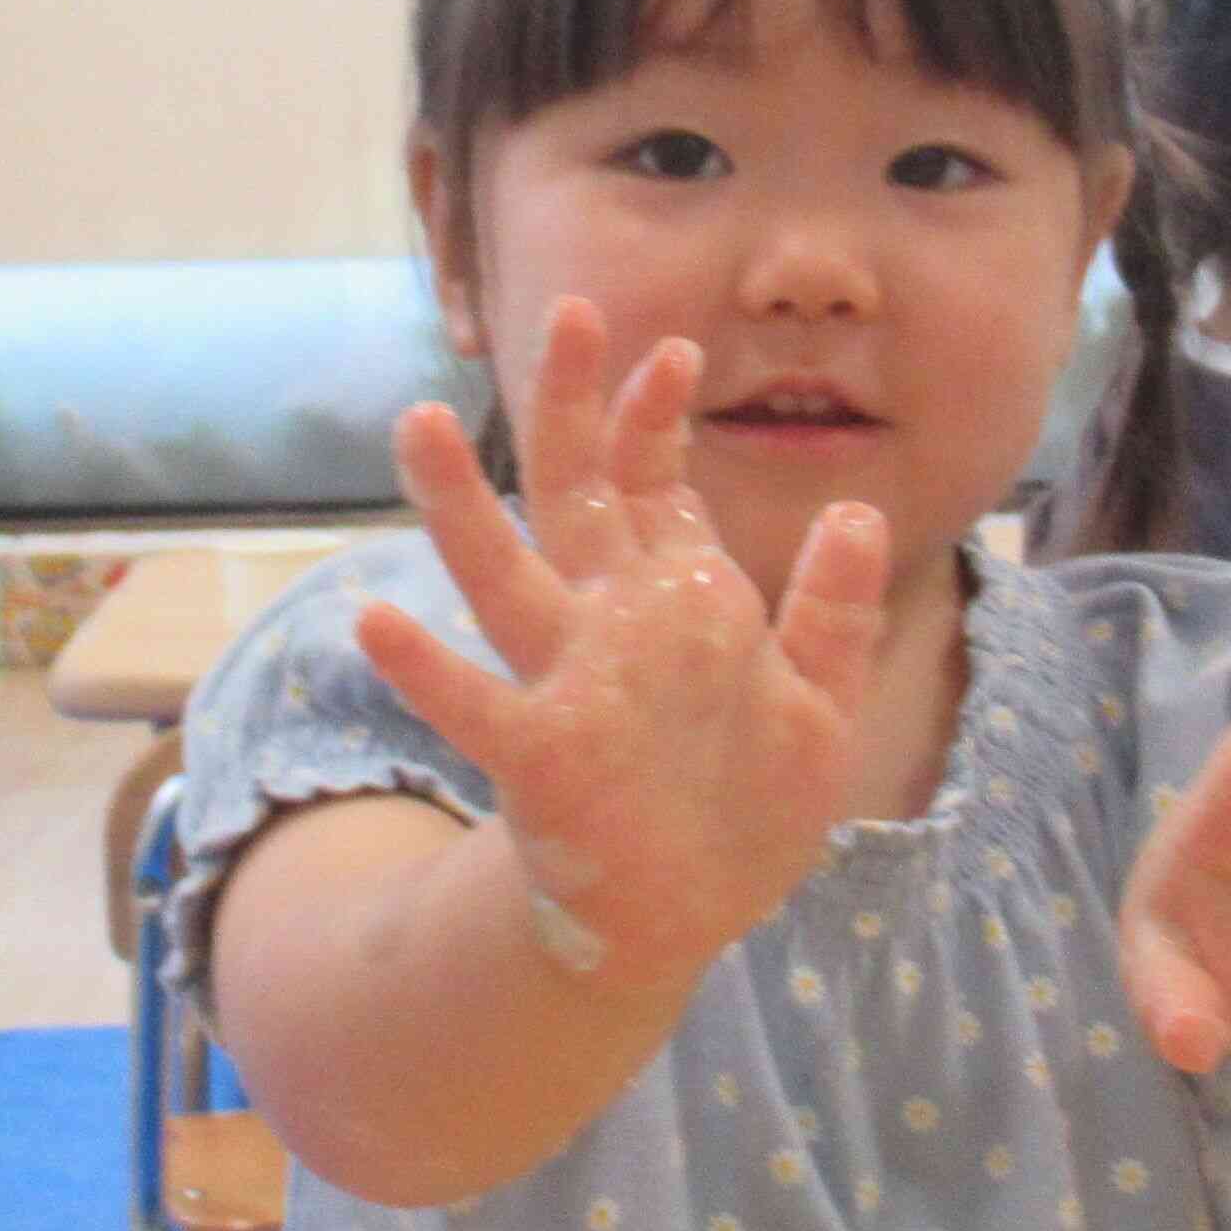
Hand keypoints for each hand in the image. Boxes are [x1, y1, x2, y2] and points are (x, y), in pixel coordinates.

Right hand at [355, 298, 885, 995]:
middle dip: (572, 407)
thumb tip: (854, 509)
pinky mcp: (539, 757)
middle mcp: (608, 624)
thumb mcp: (817, 706)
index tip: (675, 349)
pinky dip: (425, 667)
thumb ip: (832, 612)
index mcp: (674, 601)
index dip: (659, 420)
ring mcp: (564, 683)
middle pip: (577, 495)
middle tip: (567, 311)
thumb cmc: (744, 805)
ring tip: (418, 423)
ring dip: (460, 504)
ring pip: (503, 576)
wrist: (684, 919)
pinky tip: (376, 618)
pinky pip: (474, 704)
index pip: (656, 487)